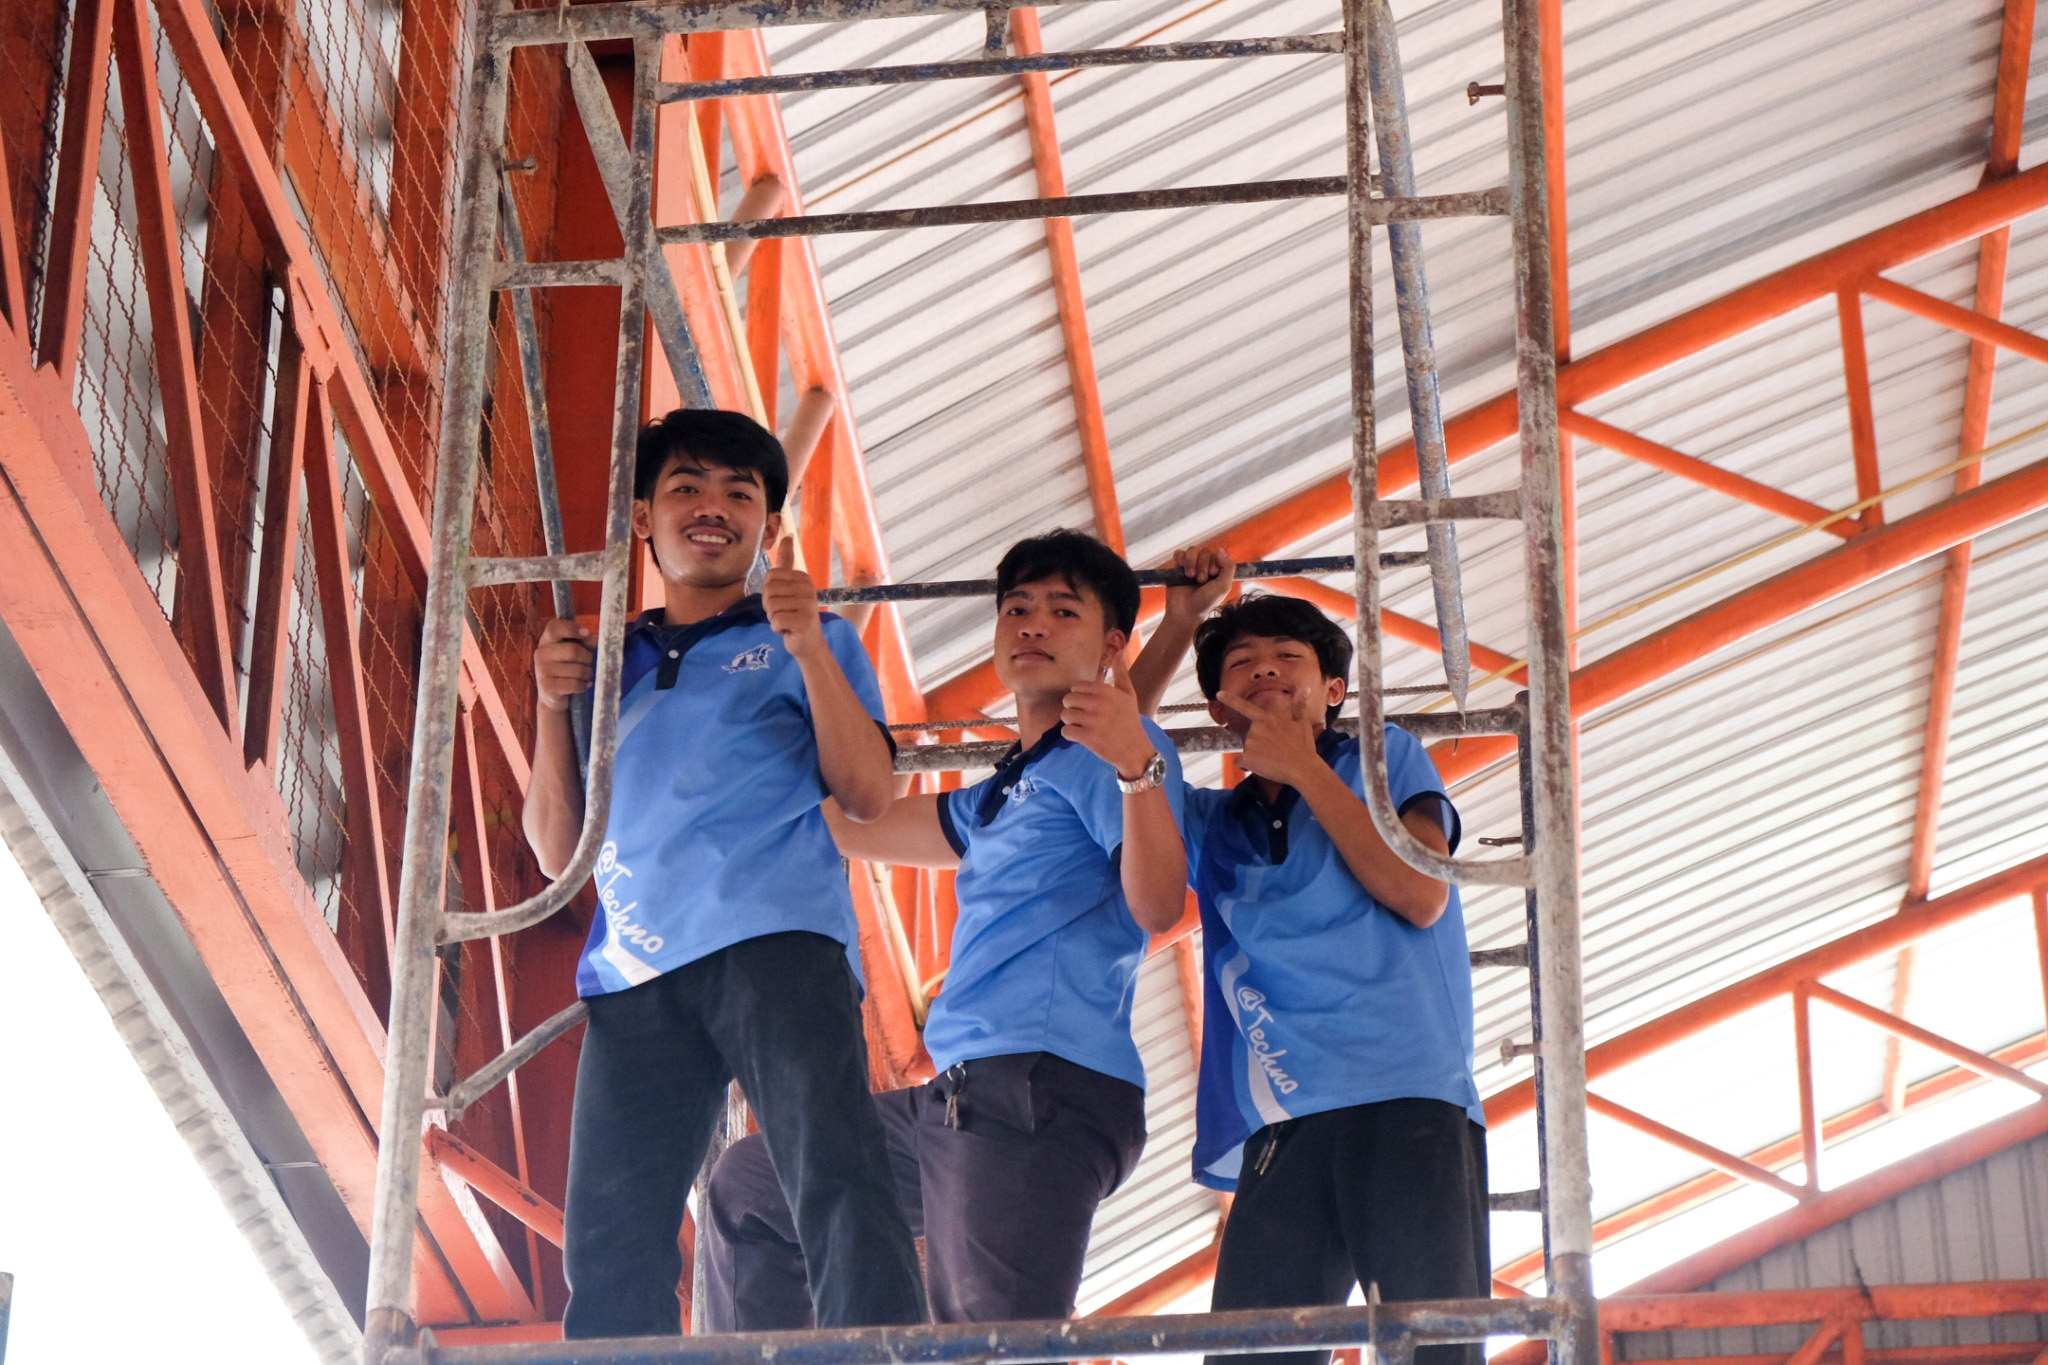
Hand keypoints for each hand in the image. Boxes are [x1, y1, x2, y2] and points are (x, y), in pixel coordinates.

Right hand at [533, 618, 593, 712]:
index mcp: (547, 640)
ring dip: (587, 673)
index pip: (554, 627)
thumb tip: (596, 640)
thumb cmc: (566, 668)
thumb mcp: (574, 652)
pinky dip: (583, 686)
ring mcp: (542, 670)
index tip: (587, 633)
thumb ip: (584, 642)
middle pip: (573, 650)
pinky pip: (574, 684)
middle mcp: (541, 653)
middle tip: (588, 663)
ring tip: (586, 675)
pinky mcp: (547, 687)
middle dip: (587, 658)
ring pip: (577, 669)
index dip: (572, 628)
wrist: (551, 696)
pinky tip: (582, 685)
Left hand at [761, 536, 825, 659]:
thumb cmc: (795, 613)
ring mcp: (807, 605)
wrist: (809, 643)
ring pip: (771, 607)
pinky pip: (776, 621)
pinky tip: (788, 630)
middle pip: (769, 591)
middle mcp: (808, 588)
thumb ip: (787, 561)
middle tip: (784, 613)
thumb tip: (788, 535)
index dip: (769, 592)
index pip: (769, 578)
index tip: (782, 601)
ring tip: (787, 621)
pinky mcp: (804, 622)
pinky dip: (778, 629)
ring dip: (774, 618)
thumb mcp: (790, 586)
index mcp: (803, 577)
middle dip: (770, 606)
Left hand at [1062, 656, 1155, 779]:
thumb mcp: (1129, 694)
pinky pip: (1066, 731)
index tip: (1088, 705)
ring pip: (1065, 715)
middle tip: (1083, 716)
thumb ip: (1121, 673)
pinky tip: (1081, 736)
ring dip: (1070, 722)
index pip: (1077, 686)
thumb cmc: (1129, 720)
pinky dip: (1070, 734)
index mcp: (1106, 691)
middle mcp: (1099, 704)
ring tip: (1081, 726)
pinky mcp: (1088, 737)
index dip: (1079, 696)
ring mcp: (1092, 721)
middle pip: (1067, 700)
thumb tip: (1119, 652)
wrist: (1135, 750)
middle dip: (1072, 708)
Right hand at [1164, 545, 1233, 622]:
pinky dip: (1181, 560)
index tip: (1213, 574)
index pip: (1218, 553)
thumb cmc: (1206, 602)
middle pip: (1205, 551)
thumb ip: (1228, 567)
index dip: (1215, 561)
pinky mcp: (1177, 567)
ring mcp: (1191, 565)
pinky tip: (1183, 572)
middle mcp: (1204, 565)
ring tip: (1191, 576)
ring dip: (1192, 562)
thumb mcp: (1223, 586)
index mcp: (1217, 569)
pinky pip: (1179, 553)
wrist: (1185, 612)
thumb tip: (1220, 549)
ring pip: (1192, 550)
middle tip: (1201, 580)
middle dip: (1203, 565)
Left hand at [1214, 689, 1320, 787]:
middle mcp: (1255, 729)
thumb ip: (1299, 705)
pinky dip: (1247, 765)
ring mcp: (1249, 744)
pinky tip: (1264, 766)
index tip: (1218, 694)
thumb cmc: (1303, 745)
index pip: (1245, 707)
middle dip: (1260, 742)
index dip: (1230, 699)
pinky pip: (1240, 762)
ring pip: (1247, 749)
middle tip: (1277, 749)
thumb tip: (1306, 688)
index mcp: (1266, 719)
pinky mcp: (1247, 759)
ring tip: (1274, 758)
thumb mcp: (1302, 722)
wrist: (1303, 768)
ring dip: (1256, 754)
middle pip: (1250, 735)